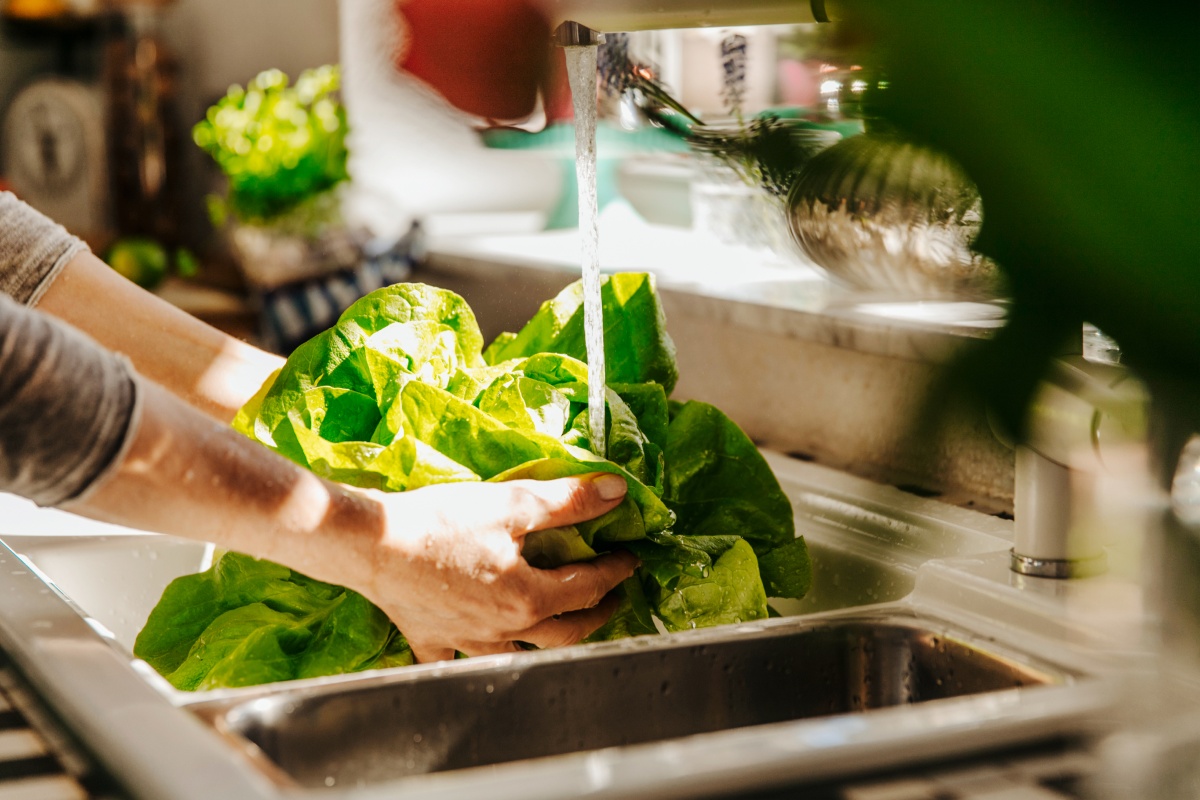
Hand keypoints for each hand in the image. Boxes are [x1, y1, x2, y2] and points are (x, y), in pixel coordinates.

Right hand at [356, 473, 637, 662]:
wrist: (371, 543)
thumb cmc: (440, 521)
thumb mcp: (512, 503)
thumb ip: (568, 502)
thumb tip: (618, 491)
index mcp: (529, 598)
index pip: (588, 587)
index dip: (615, 571)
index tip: (630, 558)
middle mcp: (504, 630)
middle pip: (565, 632)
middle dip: (595, 614)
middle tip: (612, 598)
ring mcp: (466, 641)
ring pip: (519, 653)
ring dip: (547, 642)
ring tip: (560, 626)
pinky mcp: (431, 639)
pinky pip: (454, 661)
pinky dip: (469, 660)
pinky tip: (475, 654)